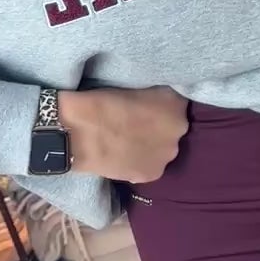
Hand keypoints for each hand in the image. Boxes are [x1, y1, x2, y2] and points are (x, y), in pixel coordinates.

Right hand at [58, 86, 189, 181]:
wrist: (80, 131)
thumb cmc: (103, 102)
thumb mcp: (136, 87)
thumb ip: (154, 97)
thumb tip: (155, 105)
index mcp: (175, 103)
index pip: (175, 104)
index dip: (160, 107)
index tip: (146, 108)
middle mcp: (179, 129)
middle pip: (173, 128)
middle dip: (159, 128)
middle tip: (136, 126)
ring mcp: (168, 153)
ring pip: (162, 149)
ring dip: (151, 147)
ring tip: (128, 143)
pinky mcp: (153, 173)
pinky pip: (149, 166)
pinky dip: (139, 162)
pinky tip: (124, 156)